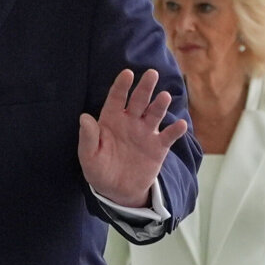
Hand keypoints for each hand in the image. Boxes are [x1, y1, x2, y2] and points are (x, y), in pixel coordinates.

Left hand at [78, 68, 189, 207]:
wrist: (117, 191)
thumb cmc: (99, 169)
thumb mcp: (88, 156)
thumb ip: (87, 137)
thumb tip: (84, 118)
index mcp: (111, 119)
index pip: (117, 98)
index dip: (121, 85)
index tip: (127, 73)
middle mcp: (130, 121)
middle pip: (139, 100)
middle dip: (145, 87)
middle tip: (152, 73)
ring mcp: (146, 133)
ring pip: (154, 113)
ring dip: (160, 105)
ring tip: (164, 96)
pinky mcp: (158, 147)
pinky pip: (168, 136)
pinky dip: (175, 130)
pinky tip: (180, 124)